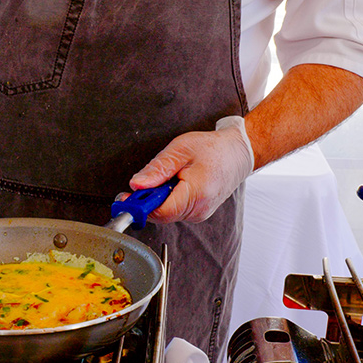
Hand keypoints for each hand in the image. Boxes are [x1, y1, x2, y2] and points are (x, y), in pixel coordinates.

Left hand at [127, 116, 253, 223]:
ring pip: (166, 213)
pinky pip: (174, 211)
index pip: (160, 211)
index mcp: (197, 193)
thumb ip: (157, 169)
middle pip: (160, 214)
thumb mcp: (181, 149)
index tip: (125, 198)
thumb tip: (136, 185)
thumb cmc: (212, 149)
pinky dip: (167, 199)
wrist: (237, 154)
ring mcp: (199, 214)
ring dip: (158, 198)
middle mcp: (199, 210)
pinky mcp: (198, 214)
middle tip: (145, 181)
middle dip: (147, 200)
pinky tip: (175, 184)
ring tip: (169, 178)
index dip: (140, 206)